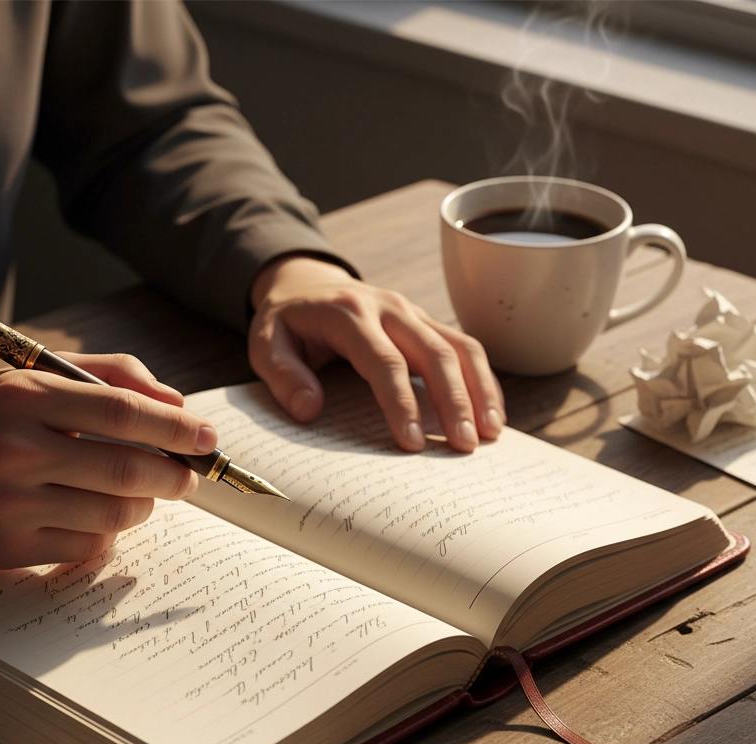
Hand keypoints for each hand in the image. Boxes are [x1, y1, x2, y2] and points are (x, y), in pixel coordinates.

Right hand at [0, 354, 217, 567]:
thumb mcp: (30, 378)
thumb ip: (109, 378)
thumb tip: (178, 406)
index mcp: (22, 395)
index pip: (121, 411)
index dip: (176, 428)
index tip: (208, 438)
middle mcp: (14, 448)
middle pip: (129, 470)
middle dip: (176, 475)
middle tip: (188, 475)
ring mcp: (9, 503)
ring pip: (117, 514)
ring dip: (144, 505)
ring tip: (139, 492)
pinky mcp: (6, 547)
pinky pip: (89, 545)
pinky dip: (108, 532)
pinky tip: (96, 515)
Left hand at [249, 256, 504, 451]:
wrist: (305, 284)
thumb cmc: (286, 323)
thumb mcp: (265, 344)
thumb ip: (282, 375)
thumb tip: (309, 410)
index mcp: (349, 314)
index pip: (384, 361)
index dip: (402, 403)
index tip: (413, 442)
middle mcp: (389, 308)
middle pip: (433, 352)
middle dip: (454, 401)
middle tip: (464, 446)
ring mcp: (413, 312)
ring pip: (459, 347)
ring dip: (480, 391)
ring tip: (490, 435)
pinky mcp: (426, 323)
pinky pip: (464, 348)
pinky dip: (482, 380)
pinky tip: (491, 414)